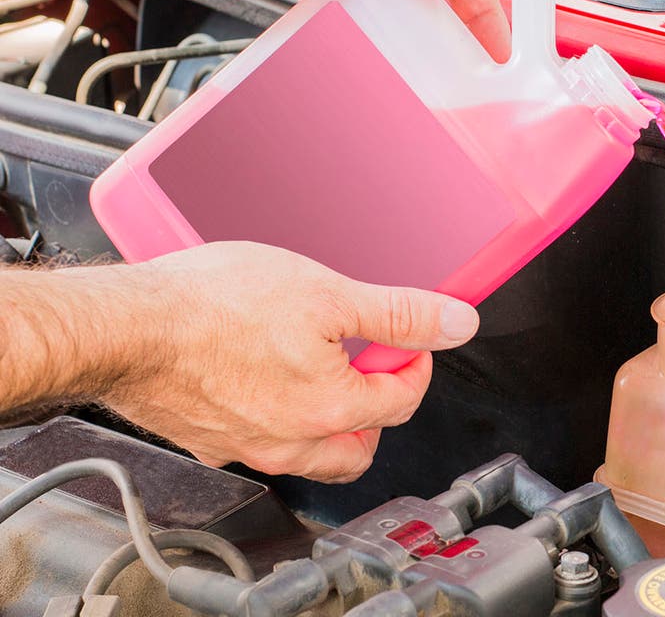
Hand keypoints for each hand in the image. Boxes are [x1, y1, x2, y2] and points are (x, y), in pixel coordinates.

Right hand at [100, 242, 479, 482]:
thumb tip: (455, 322)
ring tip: (324, 370)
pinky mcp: (208, 439)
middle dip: (379, 407)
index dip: (415, 360)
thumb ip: (400, 314)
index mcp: (332, 411)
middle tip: (369, 363)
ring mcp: (246, 447)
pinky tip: (268, 376)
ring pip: (312, 454)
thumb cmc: (214, 307)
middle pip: (362, 446)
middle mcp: (291, 443)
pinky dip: (280, 417)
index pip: (403, 399)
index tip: (406, 339)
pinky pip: (262, 442)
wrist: (127, 326)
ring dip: (333, 420)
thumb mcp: (329, 293)